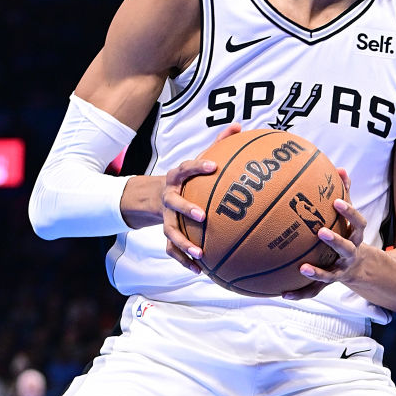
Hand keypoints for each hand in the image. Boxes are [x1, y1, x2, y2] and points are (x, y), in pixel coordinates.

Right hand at [161, 124, 241, 271]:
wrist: (156, 196)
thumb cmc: (188, 178)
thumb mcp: (199, 160)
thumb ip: (218, 143)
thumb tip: (239, 125)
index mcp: (177, 178)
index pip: (186, 169)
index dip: (198, 166)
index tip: (214, 166)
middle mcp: (169, 198)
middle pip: (174, 204)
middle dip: (186, 209)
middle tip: (203, 215)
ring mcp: (166, 218)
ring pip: (171, 232)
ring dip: (184, 243)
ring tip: (200, 253)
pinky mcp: (167, 234)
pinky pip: (173, 250)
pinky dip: (184, 261)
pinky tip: (200, 270)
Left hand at [282, 168, 366, 299]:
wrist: (359, 267)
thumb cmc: (348, 233)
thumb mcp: (349, 218)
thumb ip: (345, 194)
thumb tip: (340, 169)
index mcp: (356, 237)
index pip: (358, 223)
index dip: (350, 213)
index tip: (337, 202)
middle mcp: (350, 255)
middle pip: (347, 248)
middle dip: (335, 240)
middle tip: (320, 231)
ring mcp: (340, 271)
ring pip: (331, 275)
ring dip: (318, 272)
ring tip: (302, 268)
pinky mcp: (329, 284)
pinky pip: (314, 290)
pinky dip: (300, 293)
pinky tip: (284, 294)